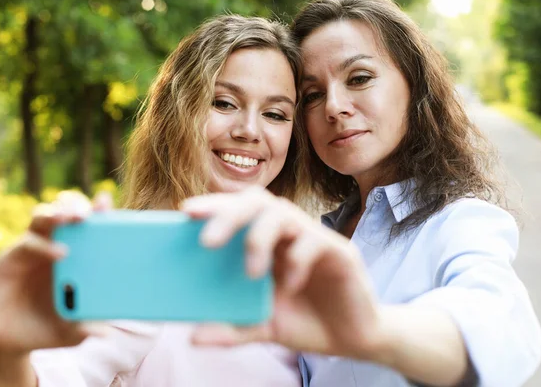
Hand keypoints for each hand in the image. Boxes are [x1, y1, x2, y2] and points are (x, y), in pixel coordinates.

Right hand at [0, 191, 113, 364]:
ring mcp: (34, 248)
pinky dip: (44, 245)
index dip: (100, 212)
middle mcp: (56, 245)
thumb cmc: (46, 328)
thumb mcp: (71, 331)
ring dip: (60, 211)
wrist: (5, 341)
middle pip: (67, 211)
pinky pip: (28, 242)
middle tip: (92, 211)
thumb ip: (87, 327)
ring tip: (77, 217)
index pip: (90, 226)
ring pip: (45, 216)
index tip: (107, 203)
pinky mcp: (12, 257)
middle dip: (79, 205)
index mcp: (78, 256)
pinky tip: (61, 253)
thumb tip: (105, 331)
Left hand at [182, 187, 387, 359]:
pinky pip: (315, 242)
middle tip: (206, 242)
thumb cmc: (307, 321)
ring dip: (260, 238)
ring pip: (284, 213)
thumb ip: (232, 329)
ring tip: (251, 272)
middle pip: (257, 202)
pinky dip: (297, 261)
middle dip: (228, 215)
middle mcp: (288, 233)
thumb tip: (192, 337)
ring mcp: (314, 239)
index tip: (186, 212)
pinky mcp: (340, 251)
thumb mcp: (263, 328)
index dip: (214, 206)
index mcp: (267, 243)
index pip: (238, 211)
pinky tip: (290, 287)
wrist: (355, 339)